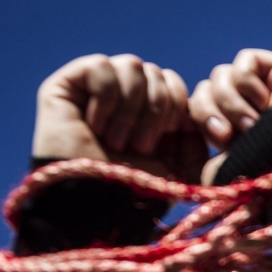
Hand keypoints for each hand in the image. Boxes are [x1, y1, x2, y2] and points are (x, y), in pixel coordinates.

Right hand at [32, 54, 206, 181]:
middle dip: (155, 113)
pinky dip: (105, 99)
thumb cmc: (135, 194)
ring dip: (130, 110)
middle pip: (157, 74)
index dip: (176, 108)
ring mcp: (96, 89)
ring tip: (115, 141)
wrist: (95, 204)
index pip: (174, 84)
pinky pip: (102, 66)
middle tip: (138, 147)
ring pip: (133, 66)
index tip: (162, 142)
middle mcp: (124, 98)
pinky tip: (94, 126)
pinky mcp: (68, 84)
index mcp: (150, 114)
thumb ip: (196, 143)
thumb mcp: (178, 170)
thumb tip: (203, 117)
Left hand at [189, 49, 271, 183]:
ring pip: (221, 75)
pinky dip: (248, 83)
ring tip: (253, 123)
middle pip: (205, 89)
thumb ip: (202, 146)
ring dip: (231, 102)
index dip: (202, 117)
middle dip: (212, 112)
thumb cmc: (260, 173)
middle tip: (229, 135)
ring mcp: (261, 86)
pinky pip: (243, 62)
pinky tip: (266, 102)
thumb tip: (186, 125)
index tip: (220, 140)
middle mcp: (244, 106)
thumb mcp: (221, 167)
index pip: (197, 105)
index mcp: (231, 128)